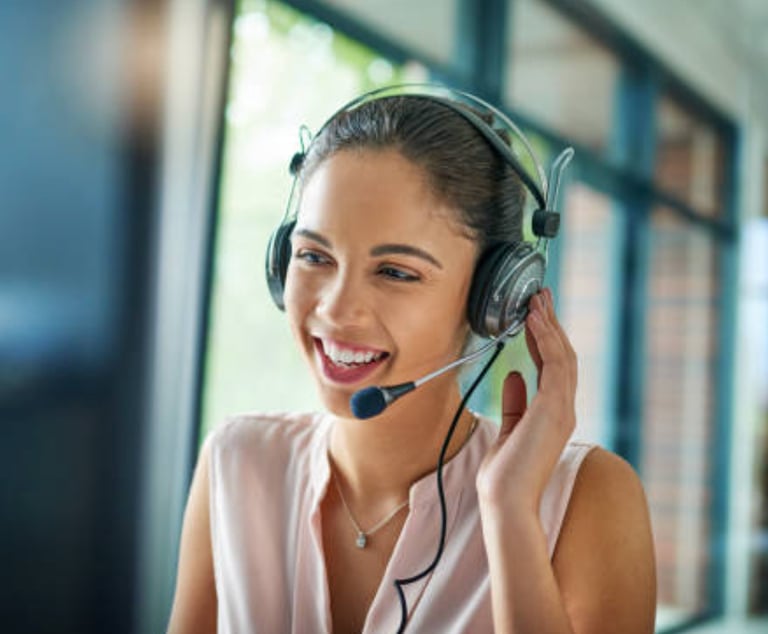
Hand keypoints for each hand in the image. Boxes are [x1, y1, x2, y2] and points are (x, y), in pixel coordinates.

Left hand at [477, 288, 577, 515]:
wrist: (506, 500)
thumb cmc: (506, 473)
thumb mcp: (509, 428)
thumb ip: (515, 402)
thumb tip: (515, 375)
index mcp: (553, 413)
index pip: (554, 366)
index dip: (546, 337)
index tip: (535, 314)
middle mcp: (563, 408)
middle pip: (562, 355)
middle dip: (551, 323)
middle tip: (540, 296)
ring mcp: (562, 408)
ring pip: (562, 355)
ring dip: (549, 325)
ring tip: (537, 300)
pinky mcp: (555, 409)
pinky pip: (555, 364)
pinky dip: (545, 339)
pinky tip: (534, 320)